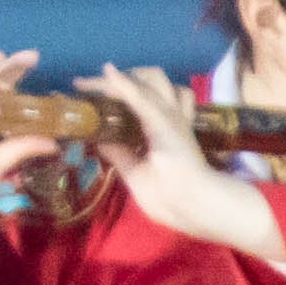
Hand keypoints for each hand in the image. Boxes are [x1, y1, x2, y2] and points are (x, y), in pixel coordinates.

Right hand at [82, 62, 285, 272]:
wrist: (205, 207)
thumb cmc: (171, 196)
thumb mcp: (137, 177)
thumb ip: (117, 153)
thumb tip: (97, 138)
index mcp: (159, 124)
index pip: (132, 92)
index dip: (106, 85)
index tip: (81, 86)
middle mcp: (173, 115)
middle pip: (150, 78)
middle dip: (122, 77)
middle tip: (96, 89)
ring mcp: (181, 118)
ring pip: (166, 84)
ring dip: (142, 80)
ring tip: (121, 91)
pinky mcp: (186, 126)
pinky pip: (180, 99)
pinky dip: (163, 93)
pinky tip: (147, 102)